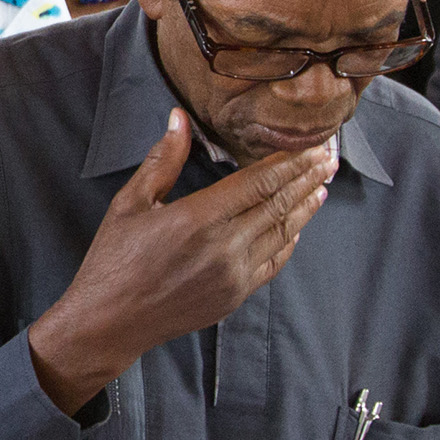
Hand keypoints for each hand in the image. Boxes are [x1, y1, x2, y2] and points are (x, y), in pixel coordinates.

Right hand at [24, 110, 333, 412]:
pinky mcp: (235, 296)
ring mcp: (233, 275)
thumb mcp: (130, 203)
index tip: (311, 145)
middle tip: (329, 156)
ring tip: (323, 185)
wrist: (110, 322)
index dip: (289, 162)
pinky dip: (289, 241)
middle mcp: (223, 247)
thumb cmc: (113, 260)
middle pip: (278, 204)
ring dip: (304, 207)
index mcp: (197, 218)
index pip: (257, 182)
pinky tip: (297, 225)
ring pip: (281, 233)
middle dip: (306, 178)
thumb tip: (179, 118)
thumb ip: (163, 160)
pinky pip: (273, 262)